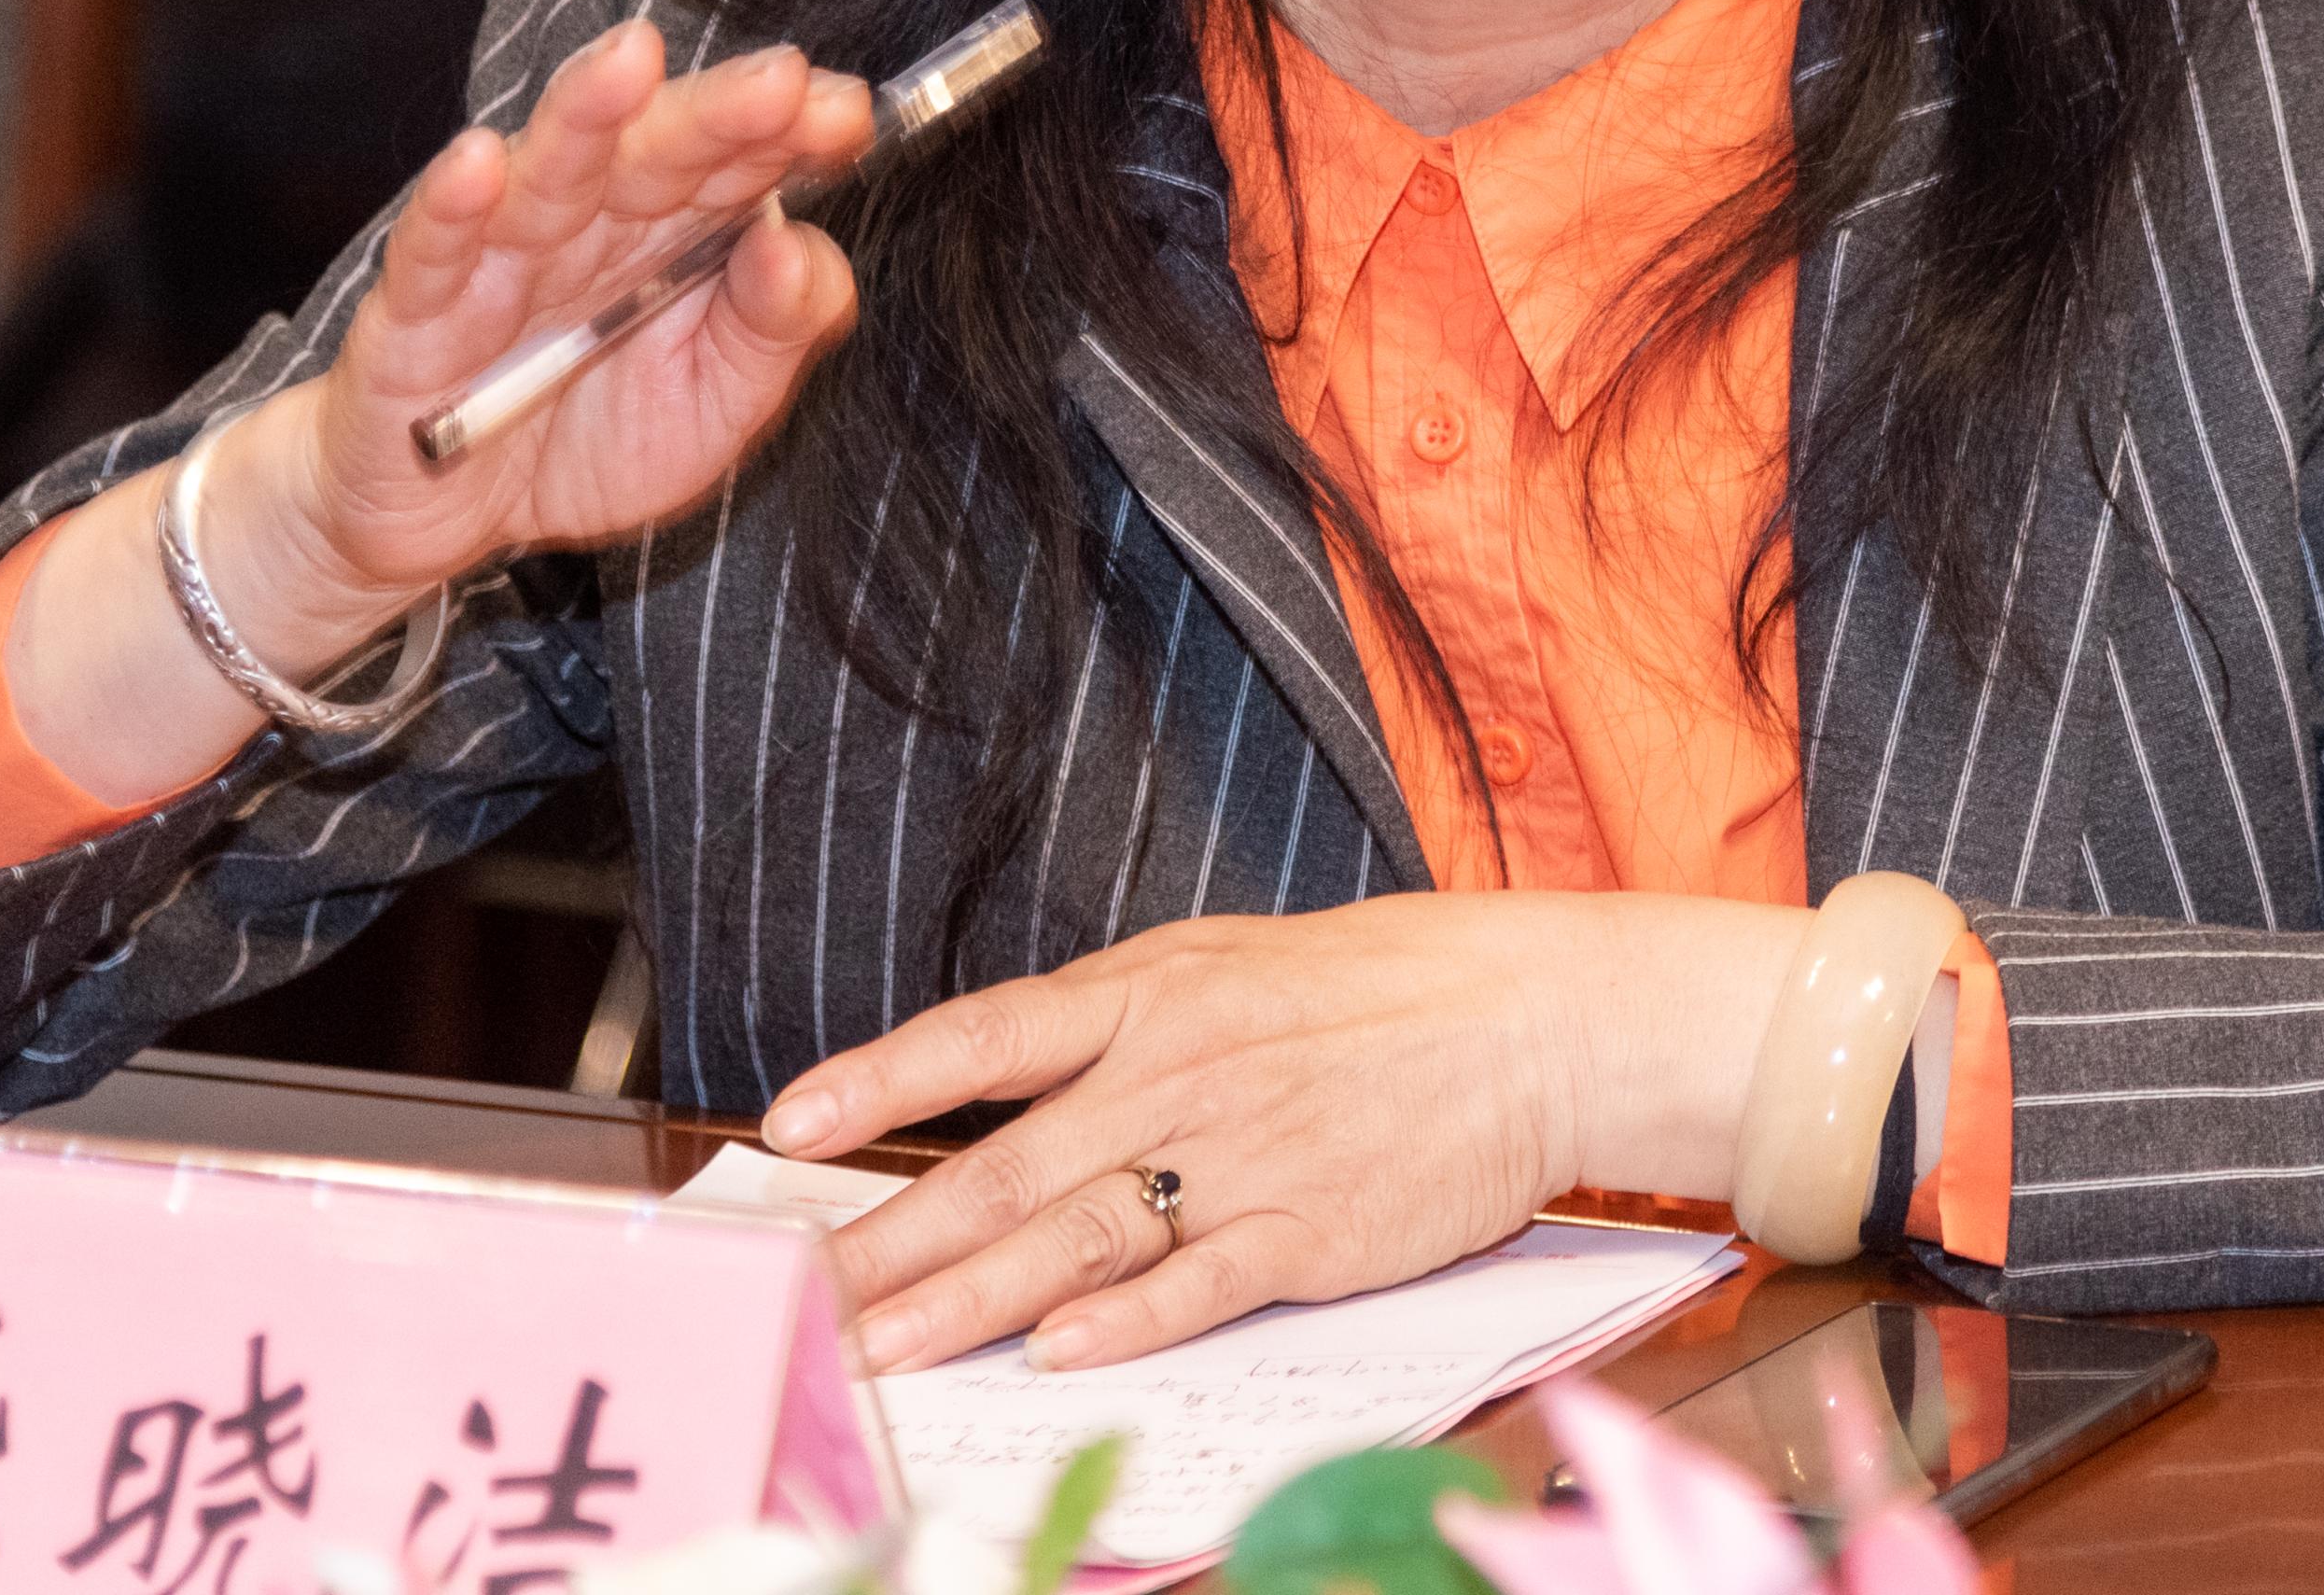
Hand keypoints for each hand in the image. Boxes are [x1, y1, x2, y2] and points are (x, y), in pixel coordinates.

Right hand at [268, 16, 874, 624]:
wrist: (450, 520)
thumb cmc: (591, 440)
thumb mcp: (719, 407)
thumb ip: (776, 328)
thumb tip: (799, 243)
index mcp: (679, 233)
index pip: (741, 163)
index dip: (791, 132)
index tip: (847, 113)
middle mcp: (595, 224)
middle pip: (657, 152)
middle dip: (716, 112)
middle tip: (779, 82)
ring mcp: (500, 259)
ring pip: (547, 174)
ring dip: (588, 114)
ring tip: (632, 58)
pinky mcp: (413, 313)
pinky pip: (433, 252)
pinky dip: (452, 207)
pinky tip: (480, 162)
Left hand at [763, 893, 1800, 1373]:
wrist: (1534, 1016)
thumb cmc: (1384, 989)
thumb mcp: (1230, 968)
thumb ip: (1118, 1027)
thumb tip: (1008, 1081)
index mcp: (1150, 993)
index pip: (984, 1037)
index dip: (881, 1080)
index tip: (789, 1127)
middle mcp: (1175, 1072)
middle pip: (1003, 1172)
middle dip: (887, 1249)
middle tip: (799, 1304)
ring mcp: (1240, 1153)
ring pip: (1073, 1240)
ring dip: (966, 1307)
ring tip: (879, 1355)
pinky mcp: (1309, 1226)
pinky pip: (1199, 1282)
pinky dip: (1126, 1322)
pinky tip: (1057, 1354)